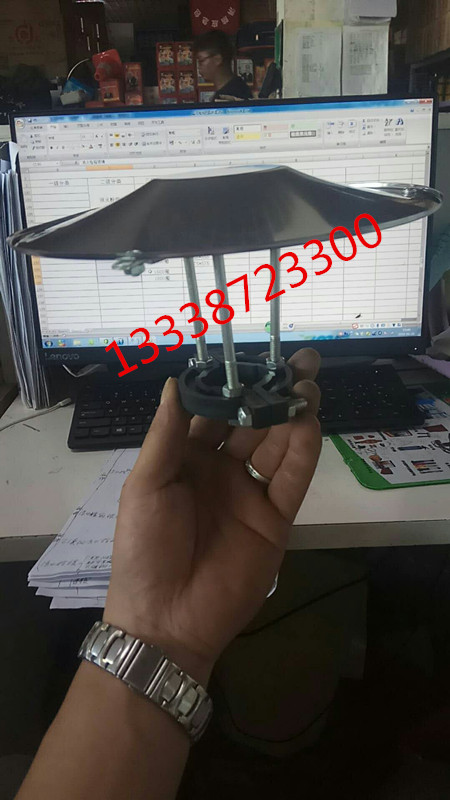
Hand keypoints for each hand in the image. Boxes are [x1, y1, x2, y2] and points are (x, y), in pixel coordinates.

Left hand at [104, 348, 321, 683]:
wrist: (166, 618)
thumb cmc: (144, 547)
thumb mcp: (146, 485)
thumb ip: (166, 435)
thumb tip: (173, 380)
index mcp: (186, 458)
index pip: (214, 411)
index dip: (232, 384)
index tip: (251, 354)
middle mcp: (221, 469)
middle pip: (252, 422)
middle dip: (273, 392)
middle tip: (299, 362)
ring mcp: (250, 493)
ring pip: (276, 444)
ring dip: (292, 415)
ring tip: (308, 386)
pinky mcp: (274, 518)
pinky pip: (291, 480)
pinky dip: (303, 452)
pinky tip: (309, 425)